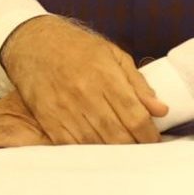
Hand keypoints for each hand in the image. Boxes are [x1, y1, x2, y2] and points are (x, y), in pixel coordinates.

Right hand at [0, 15, 165, 144]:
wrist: (33, 42)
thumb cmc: (77, 47)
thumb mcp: (114, 55)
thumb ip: (138, 84)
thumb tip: (160, 110)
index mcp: (105, 76)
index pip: (135, 116)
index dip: (149, 135)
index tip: (154, 141)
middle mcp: (85, 93)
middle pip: (116, 134)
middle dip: (133, 147)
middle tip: (141, 150)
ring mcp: (64, 107)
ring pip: (94, 143)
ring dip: (111, 152)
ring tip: (121, 152)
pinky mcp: (47, 117)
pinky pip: (69, 144)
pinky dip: (85, 151)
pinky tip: (94, 149)